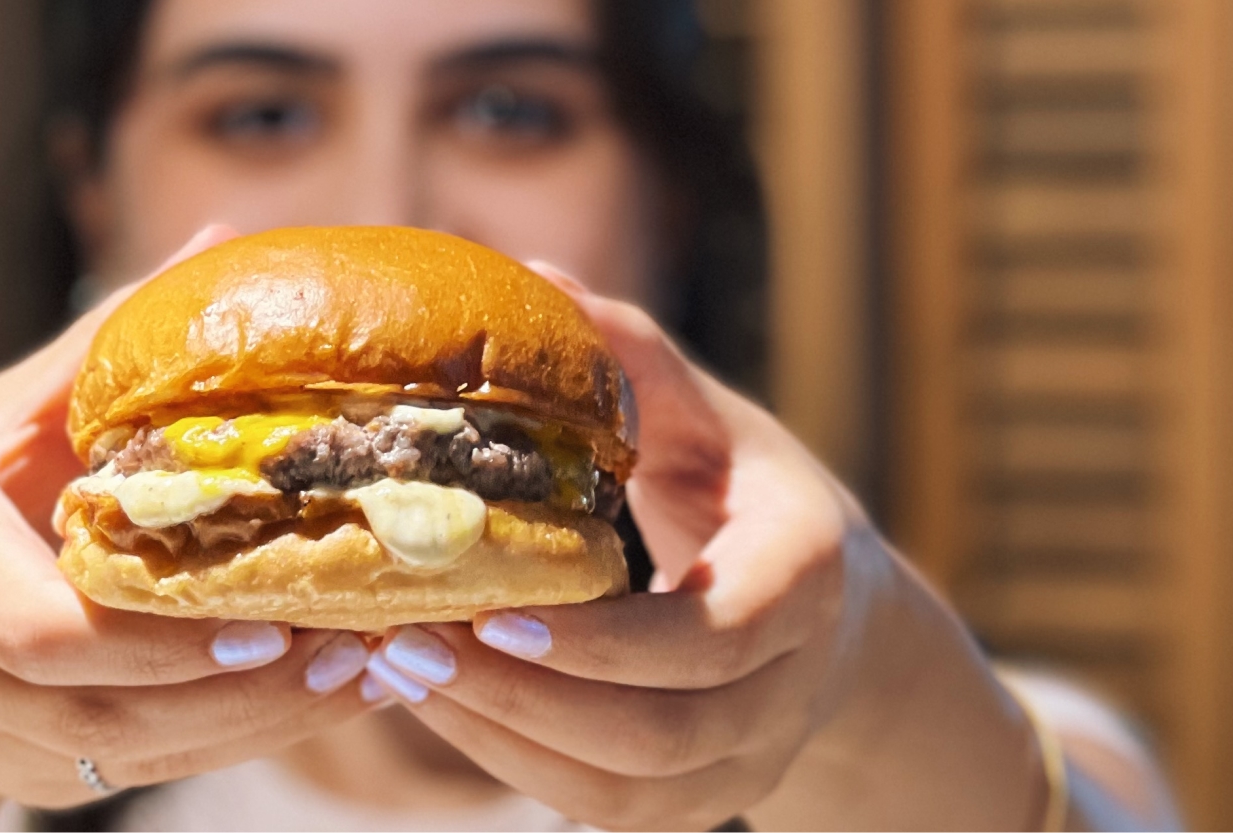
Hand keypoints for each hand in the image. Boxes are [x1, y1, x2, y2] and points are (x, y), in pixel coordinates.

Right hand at [0, 226, 377, 808]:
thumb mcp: (7, 413)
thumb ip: (103, 346)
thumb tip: (218, 243)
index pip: (36, 630)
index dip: (153, 639)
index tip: (264, 615)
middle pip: (103, 708)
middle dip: (240, 690)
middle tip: (357, 641)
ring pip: (134, 758)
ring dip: (261, 723)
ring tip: (366, 670)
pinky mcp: (35, 779)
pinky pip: (146, 774)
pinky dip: (240, 740)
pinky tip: (323, 696)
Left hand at [363, 267, 1004, 829]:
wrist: (836, 622)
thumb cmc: (751, 497)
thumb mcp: (714, 422)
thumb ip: (637, 361)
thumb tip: (535, 276)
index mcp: (805, 577)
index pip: (720, 634)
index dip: (609, 640)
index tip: (496, 608)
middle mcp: (788, 685)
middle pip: (662, 730)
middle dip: (525, 694)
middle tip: (406, 639)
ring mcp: (747, 759)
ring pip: (626, 787)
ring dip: (502, 733)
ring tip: (397, 667)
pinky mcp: (698, 803)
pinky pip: (603, 809)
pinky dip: (513, 762)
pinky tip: (438, 704)